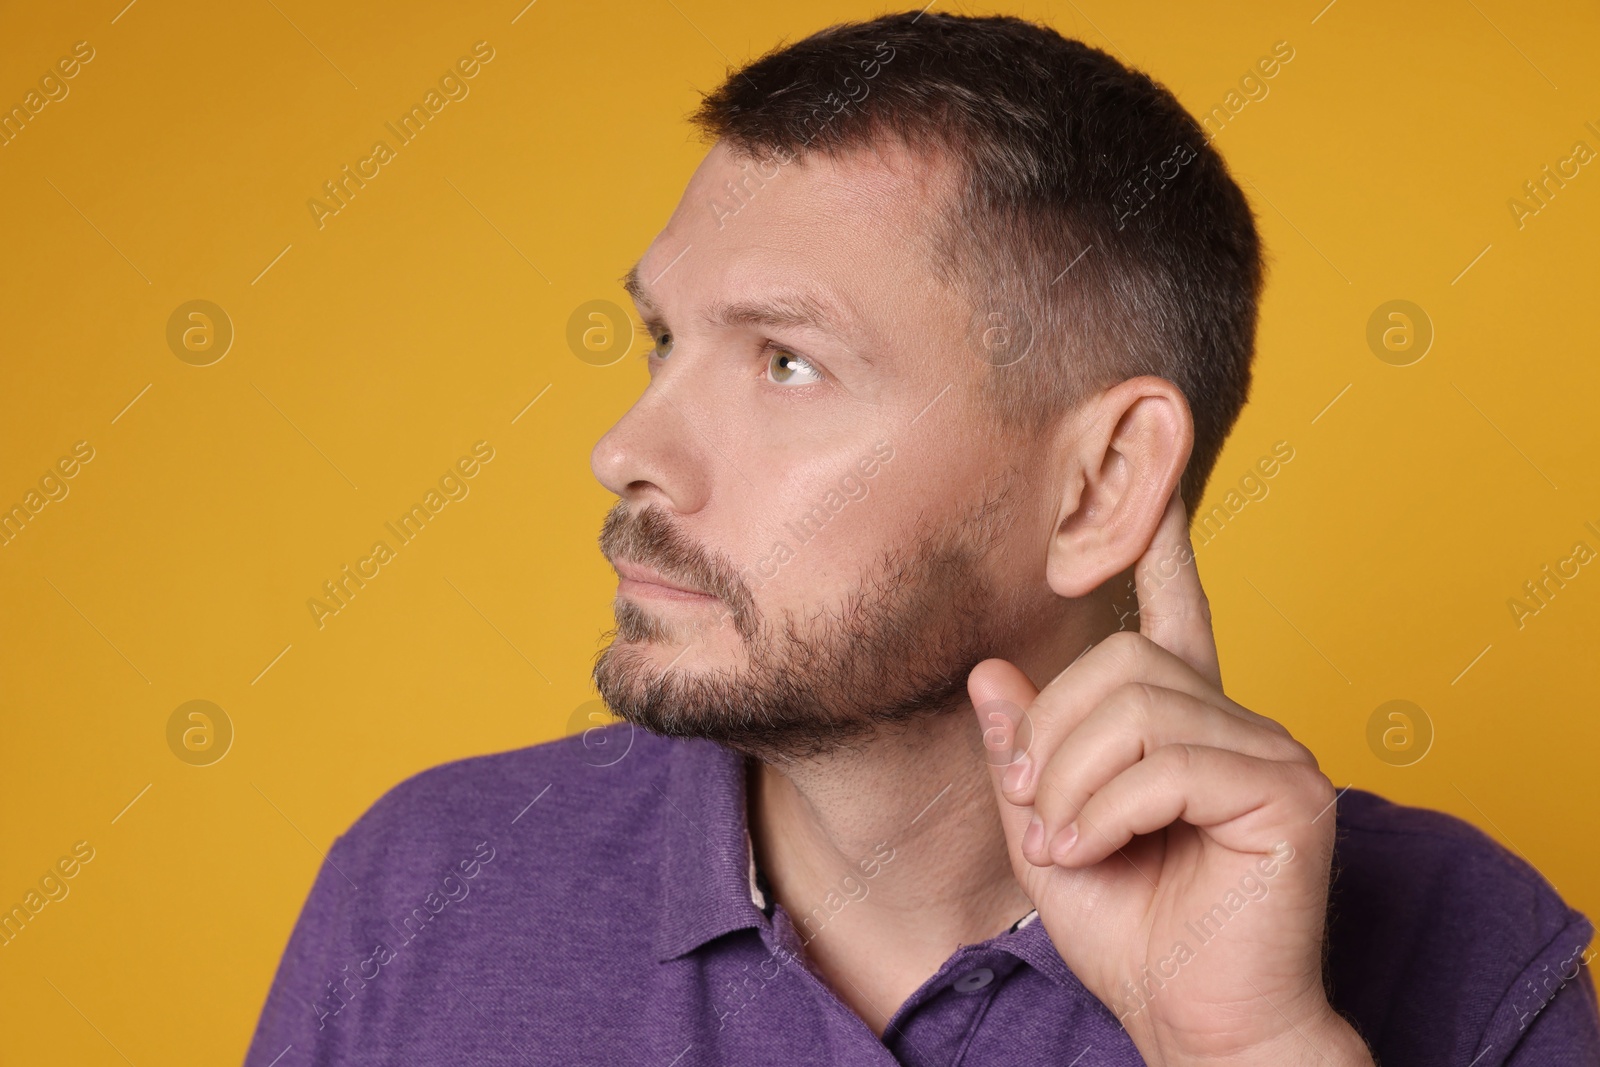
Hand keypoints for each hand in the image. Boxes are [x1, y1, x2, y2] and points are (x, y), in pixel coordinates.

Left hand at [967, 490, 1372, 1065]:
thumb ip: (1024, 754)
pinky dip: (1107, 813)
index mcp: (1188, 727)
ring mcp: (1273, 753)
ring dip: (1073, 783)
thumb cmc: (1133, 933)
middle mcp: (1238, 724)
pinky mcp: (1291, 795)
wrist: (1195, 1024)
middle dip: (1053, 737)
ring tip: (1065, 844)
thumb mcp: (1048, 832)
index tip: (1153, 490)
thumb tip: (991, 671)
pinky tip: (1092, 853)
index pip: (1177, 618)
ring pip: (1139, 711)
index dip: (1164, 552)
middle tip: (1035, 809)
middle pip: (1122, 664)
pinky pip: (1169, 767)